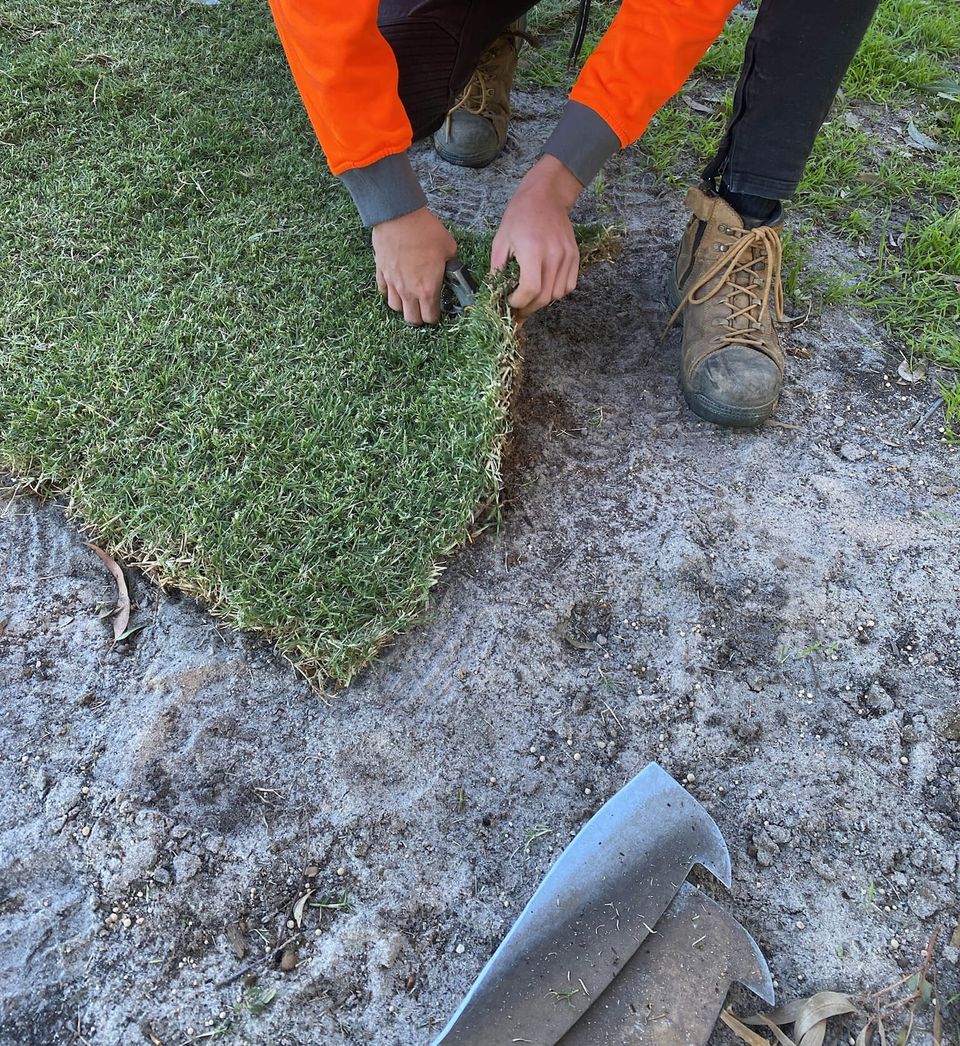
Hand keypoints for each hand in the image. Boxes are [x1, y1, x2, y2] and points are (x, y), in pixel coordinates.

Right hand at [372, 208, 456, 324]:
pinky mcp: (381, 272)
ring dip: (403, 306)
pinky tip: (396, 285)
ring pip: (395, 307)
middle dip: (419, 317)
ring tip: (409, 298)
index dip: (435, 318)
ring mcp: (393, 283)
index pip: (430, 318)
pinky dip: (390, 291)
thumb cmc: (425, 231)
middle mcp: (409, 291)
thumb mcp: (449, 248)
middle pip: (411, 319)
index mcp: (428, 289)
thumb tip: (451, 268)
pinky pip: (383, 290)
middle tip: (424, 308)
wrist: (400, 216)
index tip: (437, 312)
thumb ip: (450, 265)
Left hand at [490, 155, 582, 320]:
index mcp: (533, 250)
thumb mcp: (500, 241)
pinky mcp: (575, 256)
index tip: (510, 302)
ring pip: (558, 294)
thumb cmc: (519, 216)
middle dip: (528, 308)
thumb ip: (497, 270)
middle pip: (544, 297)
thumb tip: (495, 294)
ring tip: (530, 299)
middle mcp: (554, 255)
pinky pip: (569, 285)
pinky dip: (557, 293)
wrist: (545, 196)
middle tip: (517, 310)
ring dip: (542, 302)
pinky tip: (545, 288)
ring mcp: (567, 256)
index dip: (518, 303)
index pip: (530, 290)